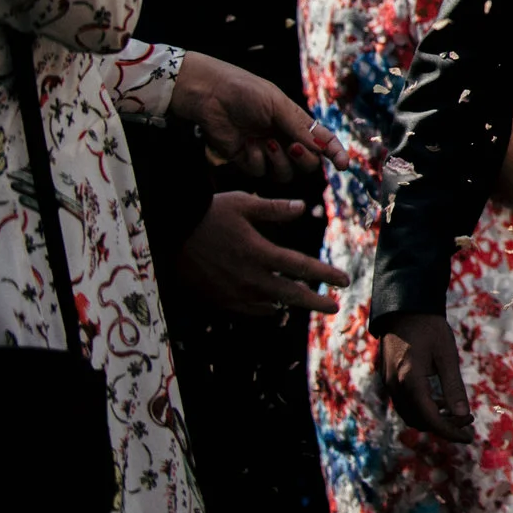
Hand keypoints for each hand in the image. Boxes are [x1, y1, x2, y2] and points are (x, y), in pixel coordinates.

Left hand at [168, 51, 352, 179]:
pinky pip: (259, 172)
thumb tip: (320, 148)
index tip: (343, 165)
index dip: (336, 153)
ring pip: (285, 174)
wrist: (209, 96)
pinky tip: (245, 144)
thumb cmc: (245, 92)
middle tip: (291, 146)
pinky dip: (254, 160)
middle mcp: (284, 138)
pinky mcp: (246, 159)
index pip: (323, 141)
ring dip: (278, 161)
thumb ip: (298, 128)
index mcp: (296, 122)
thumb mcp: (277, 105)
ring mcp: (266, 150)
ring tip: (264, 142)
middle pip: (307, 163)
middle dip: (303, 158)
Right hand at [173, 192, 349, 314]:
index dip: (326, 274)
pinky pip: (248, 310)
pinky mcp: (218, 300)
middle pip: (291, 294)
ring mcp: (233, 292)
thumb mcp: (241, 203)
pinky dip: (264, 308)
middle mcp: (249, 277)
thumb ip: (274, 208)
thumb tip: (301, 208)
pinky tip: (272, 305)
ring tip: (304, 302)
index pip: (301, 267)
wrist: (166, 235)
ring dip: (289, 303)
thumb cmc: (206, 215)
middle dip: (316, 302)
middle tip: (334, 308)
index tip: (345, 280)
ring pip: (270, 304)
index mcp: (258, 252)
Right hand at [375, 311, 473, 442]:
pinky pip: (405, 404)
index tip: (468, 437)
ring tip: (458, 413)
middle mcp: (395, 386)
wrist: (404, 309)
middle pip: (419, 421)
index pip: (430, 418)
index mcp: (410, 380)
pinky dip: (423, 409)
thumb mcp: (447, 355)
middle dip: (444, 426)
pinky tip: (441, 403)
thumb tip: (463, 414)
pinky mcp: (389, 381)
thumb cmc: (428, 328)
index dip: (450, 431)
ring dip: (433, 419)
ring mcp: (389, 384)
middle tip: (468, 421)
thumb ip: (453, 386)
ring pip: (411, 415)